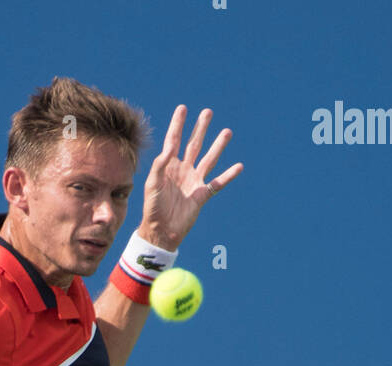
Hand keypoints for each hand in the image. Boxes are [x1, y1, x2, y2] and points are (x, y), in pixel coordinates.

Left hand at [139, 106, 242, 250]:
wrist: (161, 231)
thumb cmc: (152, 207)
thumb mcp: (152, 183)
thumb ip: (160, 164)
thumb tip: (170, 147)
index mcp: (168, 166)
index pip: (174, 140)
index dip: (178, 124)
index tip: (183, 108)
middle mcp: (182, 170)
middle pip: (194, 144)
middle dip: (200, 128)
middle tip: (207, 112)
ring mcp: (193, 181)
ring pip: (208, 159)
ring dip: (218, 146)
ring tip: (227, 132)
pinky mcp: (202, 195)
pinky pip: (218, 183)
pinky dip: (229, 175)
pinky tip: (239, 166)